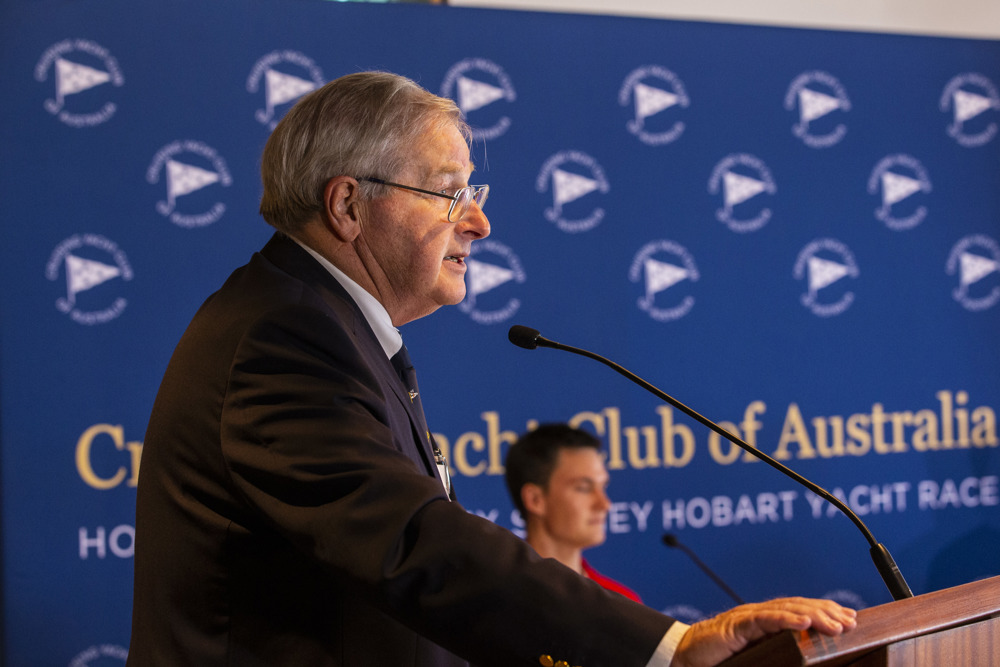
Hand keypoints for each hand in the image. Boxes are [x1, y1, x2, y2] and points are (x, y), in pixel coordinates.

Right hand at [670, 597, 856, 666]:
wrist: (684, 657)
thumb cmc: (718, 659)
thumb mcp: (756, 657)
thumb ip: (777, 653)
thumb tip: (804, 657)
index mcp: (765, 622)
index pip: (801, 610)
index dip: (825, 610)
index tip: (850, 617)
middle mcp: (759, 614)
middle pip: (798, 606)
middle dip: (827, 611)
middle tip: (851, 621)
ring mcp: (748, 617)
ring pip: (786, 609)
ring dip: (814, 615)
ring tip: (835, 624)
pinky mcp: (736, 625)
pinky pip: (764, 620)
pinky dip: (785, 620)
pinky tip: (804, 623)